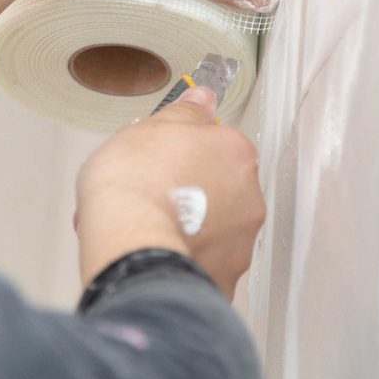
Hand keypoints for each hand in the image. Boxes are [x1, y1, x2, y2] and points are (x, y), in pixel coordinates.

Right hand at [74, 86, 264, 298]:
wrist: (129, 243)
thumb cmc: (136, 184)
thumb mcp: (152, 127)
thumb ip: (185, 112)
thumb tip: (201, 99)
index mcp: (236, 154)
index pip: (221, 146)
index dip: (188, 153)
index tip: (166, 159)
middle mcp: (249, 198)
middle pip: (222, 189)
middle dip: (193, 191)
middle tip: (155, 194)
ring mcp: (239, 242)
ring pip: (216, 230)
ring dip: (191, 228)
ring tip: (151, 228)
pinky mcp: (223, 279)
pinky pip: (205, 264)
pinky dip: (186, 260)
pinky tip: (157, 253)